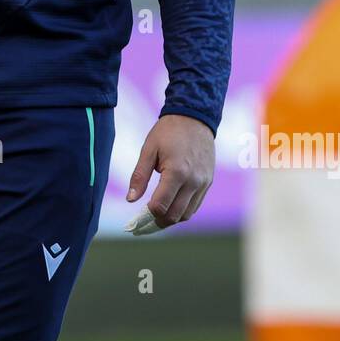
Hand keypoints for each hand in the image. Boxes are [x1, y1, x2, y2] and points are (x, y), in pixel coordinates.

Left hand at [125, 114, 214, 229]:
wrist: (195, 117)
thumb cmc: (168, 132)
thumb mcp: (148, 150)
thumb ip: (139, 176)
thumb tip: (130, 200)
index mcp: (176, 172)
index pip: (161, 206)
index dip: (146, 215)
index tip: (136, 217)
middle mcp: (193, 181)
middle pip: (175, 215)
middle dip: (157, 222)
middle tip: (143, 223)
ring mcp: (203, 183)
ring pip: (187, 214)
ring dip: (171, 219)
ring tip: (156, 216)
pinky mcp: (208, 182)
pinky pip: (195, 205)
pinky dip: (182, 210)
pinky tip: (170, 206)